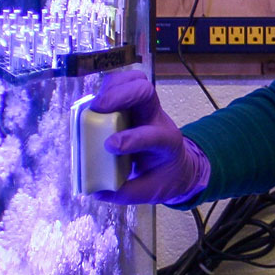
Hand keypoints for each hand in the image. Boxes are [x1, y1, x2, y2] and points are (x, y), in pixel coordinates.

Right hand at [87, 71, 210, 204]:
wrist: (178, 164)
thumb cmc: (163, 176)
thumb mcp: (149, 192)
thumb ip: (124, 193)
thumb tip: (96, 191)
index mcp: (166, 144)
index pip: (152, 135)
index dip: (131, 138)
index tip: (109, 146)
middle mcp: (158, 120)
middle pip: (146, 93)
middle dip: (120, 97)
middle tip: (97, 110)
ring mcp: (148, 107)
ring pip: (137, 81)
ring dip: (114, 87)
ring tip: (95, 104)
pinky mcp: (136, 102)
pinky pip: (126, 82)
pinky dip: (111, 85)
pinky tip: (98, 99)